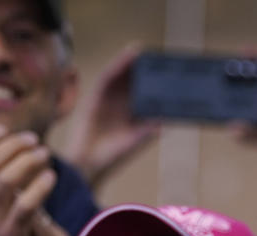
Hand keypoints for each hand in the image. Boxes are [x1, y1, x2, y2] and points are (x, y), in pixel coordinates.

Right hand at [64, 44, 160, 189]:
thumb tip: (166, 120)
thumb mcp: (135, 140)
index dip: (153, 80)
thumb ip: (149, 129)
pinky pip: (107, 78)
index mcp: (131, 112)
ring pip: (119, 76)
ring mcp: (107, 98)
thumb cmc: (113, 156)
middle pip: (132, 80)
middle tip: (154, 55)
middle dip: (141, 67)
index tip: (167, 70)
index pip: (143, 92)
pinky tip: (125, 59)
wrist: (89, 164)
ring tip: (139, 50)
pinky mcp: (95, 96)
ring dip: (128, 62)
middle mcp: (120, 103)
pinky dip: (116, 67)